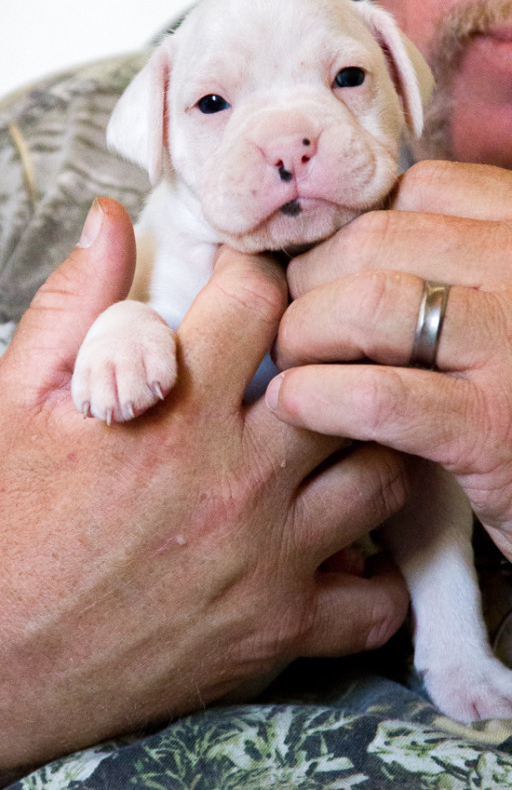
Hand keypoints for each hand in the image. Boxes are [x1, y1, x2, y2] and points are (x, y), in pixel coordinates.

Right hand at [0, 199, 407, 773]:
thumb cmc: (6, 527)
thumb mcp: (18, 401)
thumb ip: (74, 303)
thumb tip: (112, 219)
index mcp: (175, 411)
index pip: (263, 301)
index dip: (257, 276)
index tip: (247, 285)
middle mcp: (238, 479)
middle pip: (342, 379)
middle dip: (330, 353)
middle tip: (307, 357)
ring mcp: (269, 559)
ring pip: (381, 475)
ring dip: (365, 448)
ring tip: (330, 440)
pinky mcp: (278, 630)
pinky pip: (375, 602)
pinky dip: (372, 574)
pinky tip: (339, 548)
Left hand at [267, 161, 511, 559]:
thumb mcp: (501, 293)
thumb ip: (448, 252)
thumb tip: (332, 238)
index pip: (415, 189)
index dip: (352, 228)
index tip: (326, 270)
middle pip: (375, 239)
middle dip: (310, 280)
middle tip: (292, 322)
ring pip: (369, 304)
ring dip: (305, 332)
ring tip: (292, 362)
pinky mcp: (490, 427)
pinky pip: (378, 395)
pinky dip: (319, 395)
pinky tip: (296, 403)